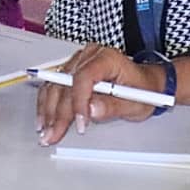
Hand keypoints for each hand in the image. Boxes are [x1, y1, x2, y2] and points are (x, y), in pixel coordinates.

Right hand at [35, 44, 165, 145]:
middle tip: (54, 134)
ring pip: (54, 85)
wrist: (145, 83)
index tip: (80, 124)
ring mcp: (77, 62)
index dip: (78, 102)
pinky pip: (53, 86)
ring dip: (48, 110)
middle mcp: (88, 56)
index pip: (84, 77)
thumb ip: (112, 106)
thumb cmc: (143, 90)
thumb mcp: (135, 103)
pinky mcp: (70, 70)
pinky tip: (44, 119)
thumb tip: (91, 110)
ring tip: (45, 131)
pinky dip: (47, 104)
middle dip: (59, 113)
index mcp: (106, 58)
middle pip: (65, 83)